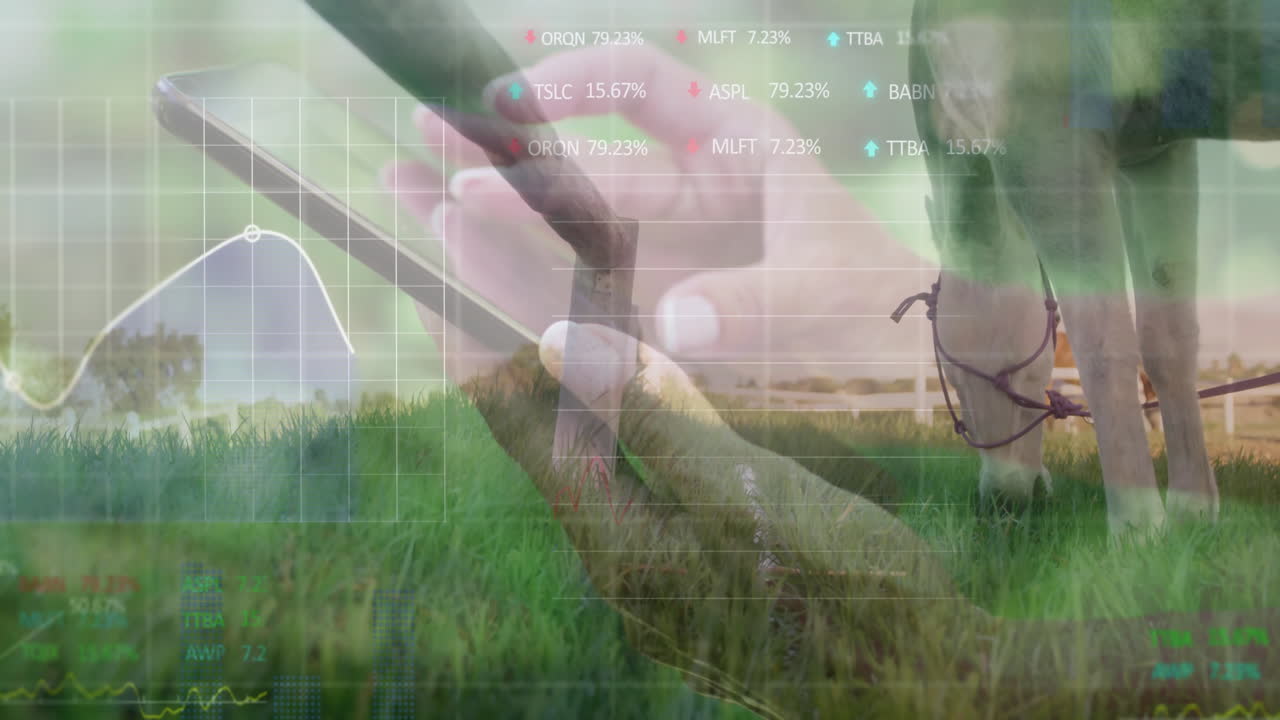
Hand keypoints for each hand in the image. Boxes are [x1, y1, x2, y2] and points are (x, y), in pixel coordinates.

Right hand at [386, 44, 934, 386]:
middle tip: (421, 132)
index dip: (576, 80)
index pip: (641, 81)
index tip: (518, 107)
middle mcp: (686, 186)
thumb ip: (756, 307)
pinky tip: (453, 267)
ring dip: (487, 208)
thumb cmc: (882, 316)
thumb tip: (674, 325)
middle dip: (500, 148)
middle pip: (579, 151)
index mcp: (736, 145)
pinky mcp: (647, 304)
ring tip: (400, 190)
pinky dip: (515, 277)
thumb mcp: (828, 300)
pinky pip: (573, 284)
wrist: (915, 373)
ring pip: (560, 219)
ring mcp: (662, 248)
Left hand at [460, 316, 988, 716]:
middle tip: (544, 310)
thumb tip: (554, 345)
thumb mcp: (744, 489)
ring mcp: (666, 594)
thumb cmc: (847, 586)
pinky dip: (644, 454)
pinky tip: (667, 426)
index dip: (500, 372)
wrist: (930, 683)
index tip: (477, 308)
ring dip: (598, 420)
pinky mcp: (705, 593)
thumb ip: (650, 419)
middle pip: (567, 464)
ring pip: (612, 485)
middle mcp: (628, 579)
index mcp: (623, 553)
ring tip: (597, 352)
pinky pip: (652, 508)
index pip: (534, 445)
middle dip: (549, 388)